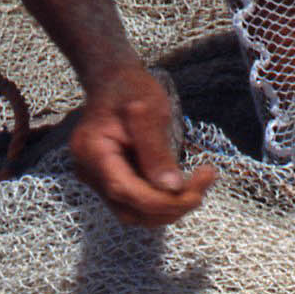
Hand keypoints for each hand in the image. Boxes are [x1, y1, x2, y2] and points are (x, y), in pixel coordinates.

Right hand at [69, 65, 216, 226]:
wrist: (115, 80)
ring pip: (135, 212)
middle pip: (130, 210)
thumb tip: (172, 188)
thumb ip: (156, 150)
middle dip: (170, 207)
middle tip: (204, 185)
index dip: (160, 200)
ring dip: (170, 207)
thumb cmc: (131, 89)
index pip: (124, 190)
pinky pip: (137, 202)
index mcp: (93, 152)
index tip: (195, 191)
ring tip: (200, 185)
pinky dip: (163, 200)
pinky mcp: (113, 180)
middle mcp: (90, 172)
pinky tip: (186, 185)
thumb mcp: (149, 110)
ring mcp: (98, 180)